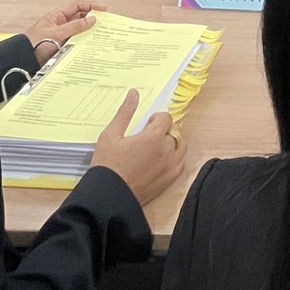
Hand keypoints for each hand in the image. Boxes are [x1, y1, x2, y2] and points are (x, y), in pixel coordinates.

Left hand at [23, 1, 106, 57]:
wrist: (24, 60)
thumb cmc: (35, 43)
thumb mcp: (57, 33)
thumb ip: (75, 26)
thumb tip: (92, 19)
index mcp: (56, 16)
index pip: (77, 7)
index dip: (90, 6)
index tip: (103, 9)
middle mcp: (60, 24)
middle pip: (80, 18)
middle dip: (91, 20)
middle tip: (105, 23)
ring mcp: (61, 35)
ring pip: (79, 31)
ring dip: (88, 32)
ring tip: (101, 35)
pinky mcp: (62, 47)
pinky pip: (76, 42)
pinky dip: (83, 43)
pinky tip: (91, 46)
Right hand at [89, 88, 187, 204]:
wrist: (110, 195)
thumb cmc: (108, 164)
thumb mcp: (111, 135)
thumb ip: (125, 113)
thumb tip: (134, 93)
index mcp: (154, 137)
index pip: (166, 118)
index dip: (156, 118)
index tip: (146, 124)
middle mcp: (167, 150)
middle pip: (173, 131)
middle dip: (163, 130)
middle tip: (148, 136)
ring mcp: (170, 166)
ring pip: (181, 147)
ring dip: (172, 143)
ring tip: (157, 147)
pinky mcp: (170, 180)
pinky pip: (181, 164)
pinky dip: (175, 159)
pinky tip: (161, 161)